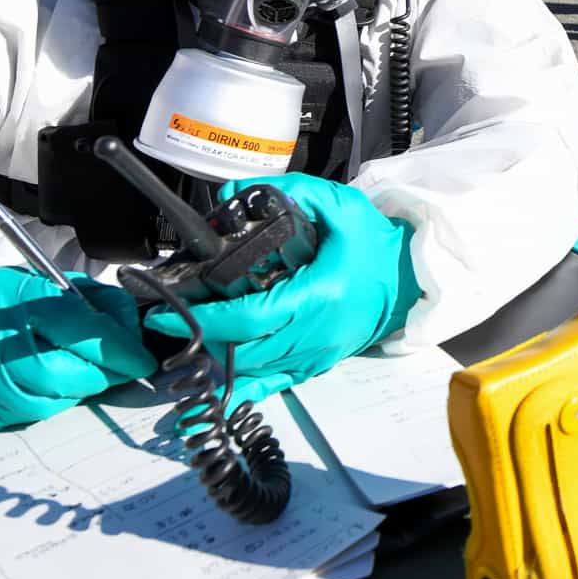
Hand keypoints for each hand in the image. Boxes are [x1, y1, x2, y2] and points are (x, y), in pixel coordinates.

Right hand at [0, 266, 155, 431]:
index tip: (142, 359)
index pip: (82, 329)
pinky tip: (47, 381)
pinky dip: (54, 400)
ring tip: (73, 365)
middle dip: (104, 372)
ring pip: (57, 399)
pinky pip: (36, 413)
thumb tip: (131, 327)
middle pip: (71, 373)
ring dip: (79, 387)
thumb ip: (91, 300)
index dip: (120, 348)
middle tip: (118, 365)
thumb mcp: (43, 282)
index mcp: (18, 302)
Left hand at [144, 174, 419, 403]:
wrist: (411, 278)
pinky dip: (242, 385)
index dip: (203, 319)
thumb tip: (234, 192)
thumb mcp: (339, 205)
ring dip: (214, 360)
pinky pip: (274, 384)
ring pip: (253, 370)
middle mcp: (314, 333)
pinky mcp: (318, 364)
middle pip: (242, 351)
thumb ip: (290, 193)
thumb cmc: (375, 243)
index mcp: (317, 296)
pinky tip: (214, 386)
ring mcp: (316, 354)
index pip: (248, 317)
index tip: (166, 312)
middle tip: (167, 321)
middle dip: (198, 340)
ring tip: (184, 339)